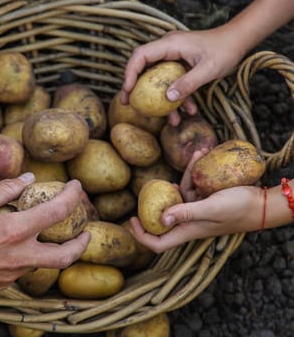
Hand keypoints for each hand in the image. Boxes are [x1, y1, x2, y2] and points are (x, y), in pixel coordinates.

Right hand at [0, 173, 90, 296]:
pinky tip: (18, 246)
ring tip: (54, 236)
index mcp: (15, 230)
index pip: (57, 211)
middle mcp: (20, 255)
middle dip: (82, 242)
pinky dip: (29, 255)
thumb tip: (28, 179)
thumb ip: (4, 188)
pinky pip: (24, 268)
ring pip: (45, 263)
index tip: (76, 187)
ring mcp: (13, 273)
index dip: (73, 196)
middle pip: (66, 255)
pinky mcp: (4, 283)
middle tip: (86, 231)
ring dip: (55, 249)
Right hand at [120, 28, 244, 125]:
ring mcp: (173, 57)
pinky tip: (189, 111)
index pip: (140, 56)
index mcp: (170, 45)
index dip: (130, 73)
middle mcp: (168, 49)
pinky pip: (172, 81)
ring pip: (158, 78)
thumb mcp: (208, 69)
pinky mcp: (180, 65)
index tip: (128, 91)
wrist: (239, 40)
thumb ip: (188, 83)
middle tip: (128, 104)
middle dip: (135, 88)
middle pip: (143, 68)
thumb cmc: (225, 49)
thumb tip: (168, 98)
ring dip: (161, 99)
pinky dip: (179, 96)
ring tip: (168, 119)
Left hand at [129, 149, 261, 252]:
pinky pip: (193, 184)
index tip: (132, 219)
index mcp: (187, 230)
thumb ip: (186, 212)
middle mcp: (188, 221)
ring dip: (186, 174)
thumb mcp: (210, 208)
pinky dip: (196, 171)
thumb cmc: (239, 209)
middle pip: (163, 214)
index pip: (158, 243)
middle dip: (158, 197)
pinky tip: (201, 154)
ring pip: (180, 193)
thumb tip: (160, 218)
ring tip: (197, 154)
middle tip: (152, 182)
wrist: (264, 204)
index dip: (142, 235)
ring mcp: (196, 209)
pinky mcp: (205, 197)